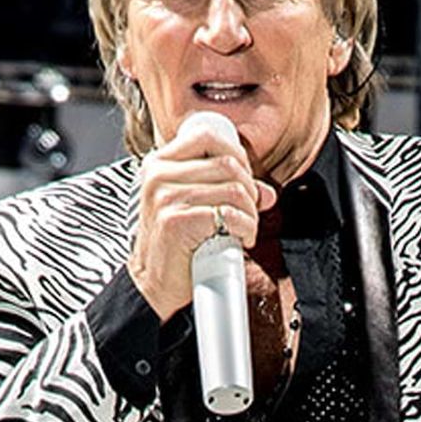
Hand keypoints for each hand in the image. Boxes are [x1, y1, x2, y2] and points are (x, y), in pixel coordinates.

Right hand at [127, 124, 277, 320]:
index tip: (243, 178)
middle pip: (227, 164)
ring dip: (250, 213)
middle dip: (249, 189)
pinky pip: (229, 214)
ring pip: (234, 190)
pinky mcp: (176, 221)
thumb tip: (266, 192)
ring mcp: (165, 197)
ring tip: (243, 228)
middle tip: (248, 210)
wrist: (154, 285)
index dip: (235, 154)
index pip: (207, 136)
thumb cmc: (174, 245)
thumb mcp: (194, 207)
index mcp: (159, 164)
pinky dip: (245, 228)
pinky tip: (239, 238)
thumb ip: (227, 191)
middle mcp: (159, 176)